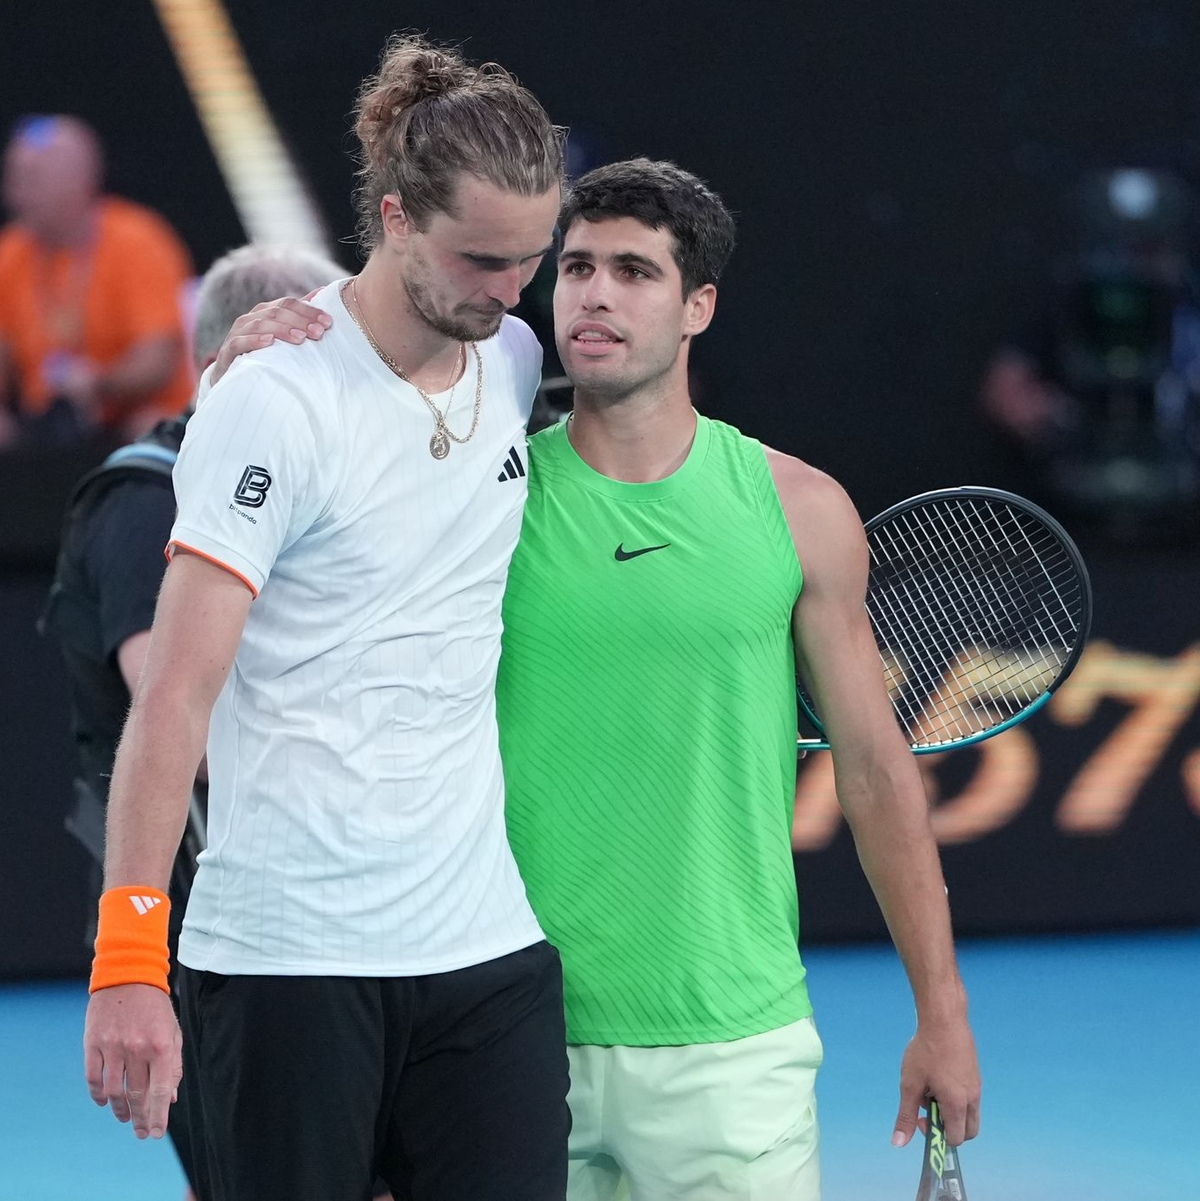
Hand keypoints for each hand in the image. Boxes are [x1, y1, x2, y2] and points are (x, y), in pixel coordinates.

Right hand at [84, 983, 182, 1139]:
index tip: (155, 1134)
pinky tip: (105, 1102)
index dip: (157, 1116)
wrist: (128, 975)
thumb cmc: (154, 1006)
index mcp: (161, 1045)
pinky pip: (93, 1078)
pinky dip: (98, 1095)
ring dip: (120, 1109)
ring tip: (126, 1118)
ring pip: (114, 1091)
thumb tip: (170, 1097)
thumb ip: (173, 1064)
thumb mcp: (172, 1030)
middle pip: (137, 1095)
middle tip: (141, 1133)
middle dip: (141, 1118)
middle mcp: (137, 1048)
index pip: (160, 1091)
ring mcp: (113, 1046)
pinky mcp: (93, 1043)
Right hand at [210, 296, 332, 384]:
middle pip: (276, 312)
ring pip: (260, 325)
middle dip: (300, 321)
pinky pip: (240, 342)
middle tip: (319, 332)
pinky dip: (255, 340)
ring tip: (300, 338)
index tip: (328, 322)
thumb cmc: (265, 353)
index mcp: (266, 311)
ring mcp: (238, 333)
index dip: (308, 311)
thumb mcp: (283, 333)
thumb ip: (300, 314)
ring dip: (282, 330)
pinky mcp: (228, 351)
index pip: (288, 304)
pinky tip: (270, 342)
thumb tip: (322, 292)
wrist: (234, 376)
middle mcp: (251, 318)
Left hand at [892, 1013, 979, 1147]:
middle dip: (948, 1127)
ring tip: (931, 1087)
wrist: (944, 1019)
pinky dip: (956, 1096)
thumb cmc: (925, 1051)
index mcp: (957, 1105)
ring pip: (969, 1113)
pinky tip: (938, 1074)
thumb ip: (905, 1115)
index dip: (937, 1136)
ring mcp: (977, 1086)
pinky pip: (969, 1096)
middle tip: (928, 1107)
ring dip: (951, 1110)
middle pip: (967, 1131)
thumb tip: (898, 1143)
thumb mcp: (909, 1084)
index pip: (955, 1139)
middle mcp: (973, 1099)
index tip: (921, 1118)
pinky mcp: (975, 1074)